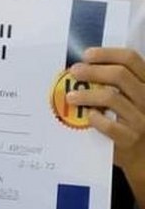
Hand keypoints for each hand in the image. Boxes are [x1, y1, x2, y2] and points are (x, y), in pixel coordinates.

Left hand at [66, 47, 144, 176]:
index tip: (87, 55)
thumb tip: (83, 65)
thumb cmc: (131, 121)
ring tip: (70, 97)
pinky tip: (88, 116)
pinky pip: (109, 124)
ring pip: (111, 97)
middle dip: (92, 71)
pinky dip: (95, 118)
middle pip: (119, 75)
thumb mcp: (131, 98)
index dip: (107, 53)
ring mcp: (141, 119)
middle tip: (74, 72)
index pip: (131, 59)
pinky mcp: (131, 138)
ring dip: (86, 95)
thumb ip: (116, 83)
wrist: (143, 154)